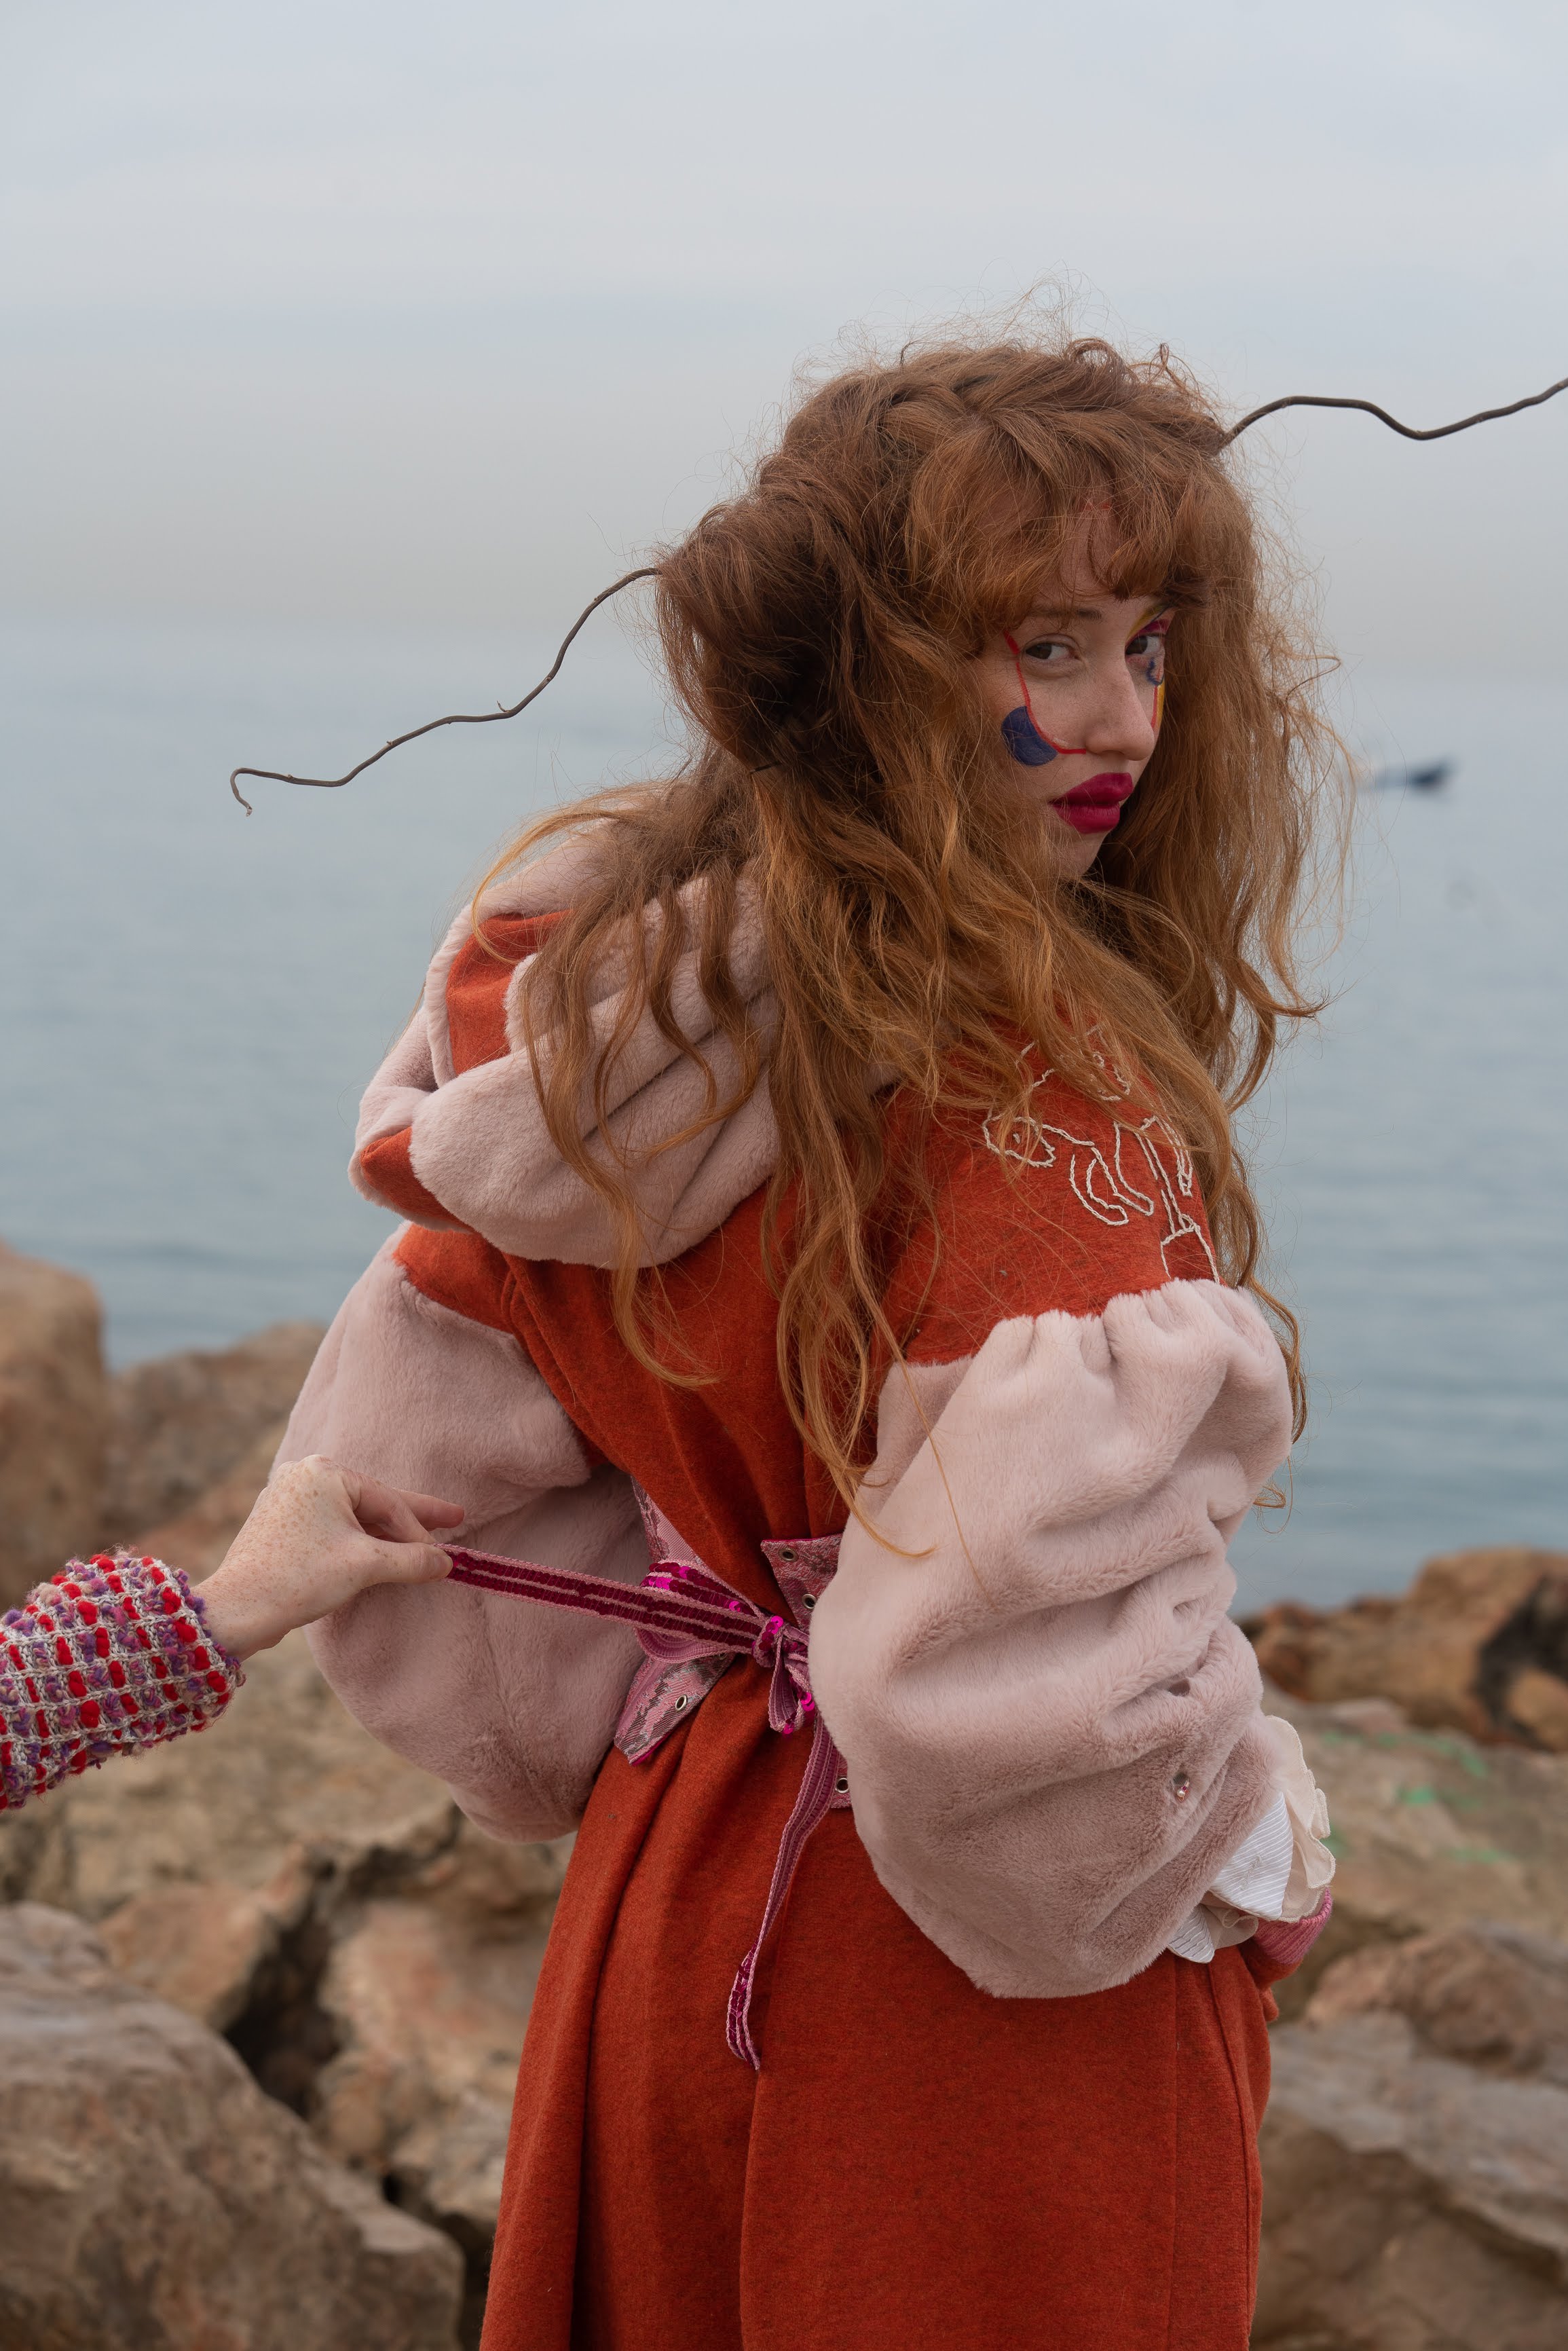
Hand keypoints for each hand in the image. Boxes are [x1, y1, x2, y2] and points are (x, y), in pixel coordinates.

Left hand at [197, 1455, 464, 1660]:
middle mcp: (304, 1476)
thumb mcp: (365, 1565)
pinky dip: (356, 1541)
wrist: (237, 1608)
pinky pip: (330, 1528)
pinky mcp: (279, 1525)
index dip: (420, 1531)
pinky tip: (376, 1553)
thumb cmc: (300, 1576)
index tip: (444, 1556)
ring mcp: (288, 1499)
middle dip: (411, 1518)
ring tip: (418, 1542)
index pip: (387, 1501)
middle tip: (454, 1517)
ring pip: (351, 1517)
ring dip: (384, 1534)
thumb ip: (411, 1560)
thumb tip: (446, 1563)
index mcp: (324, 1472)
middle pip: (372, 1502)